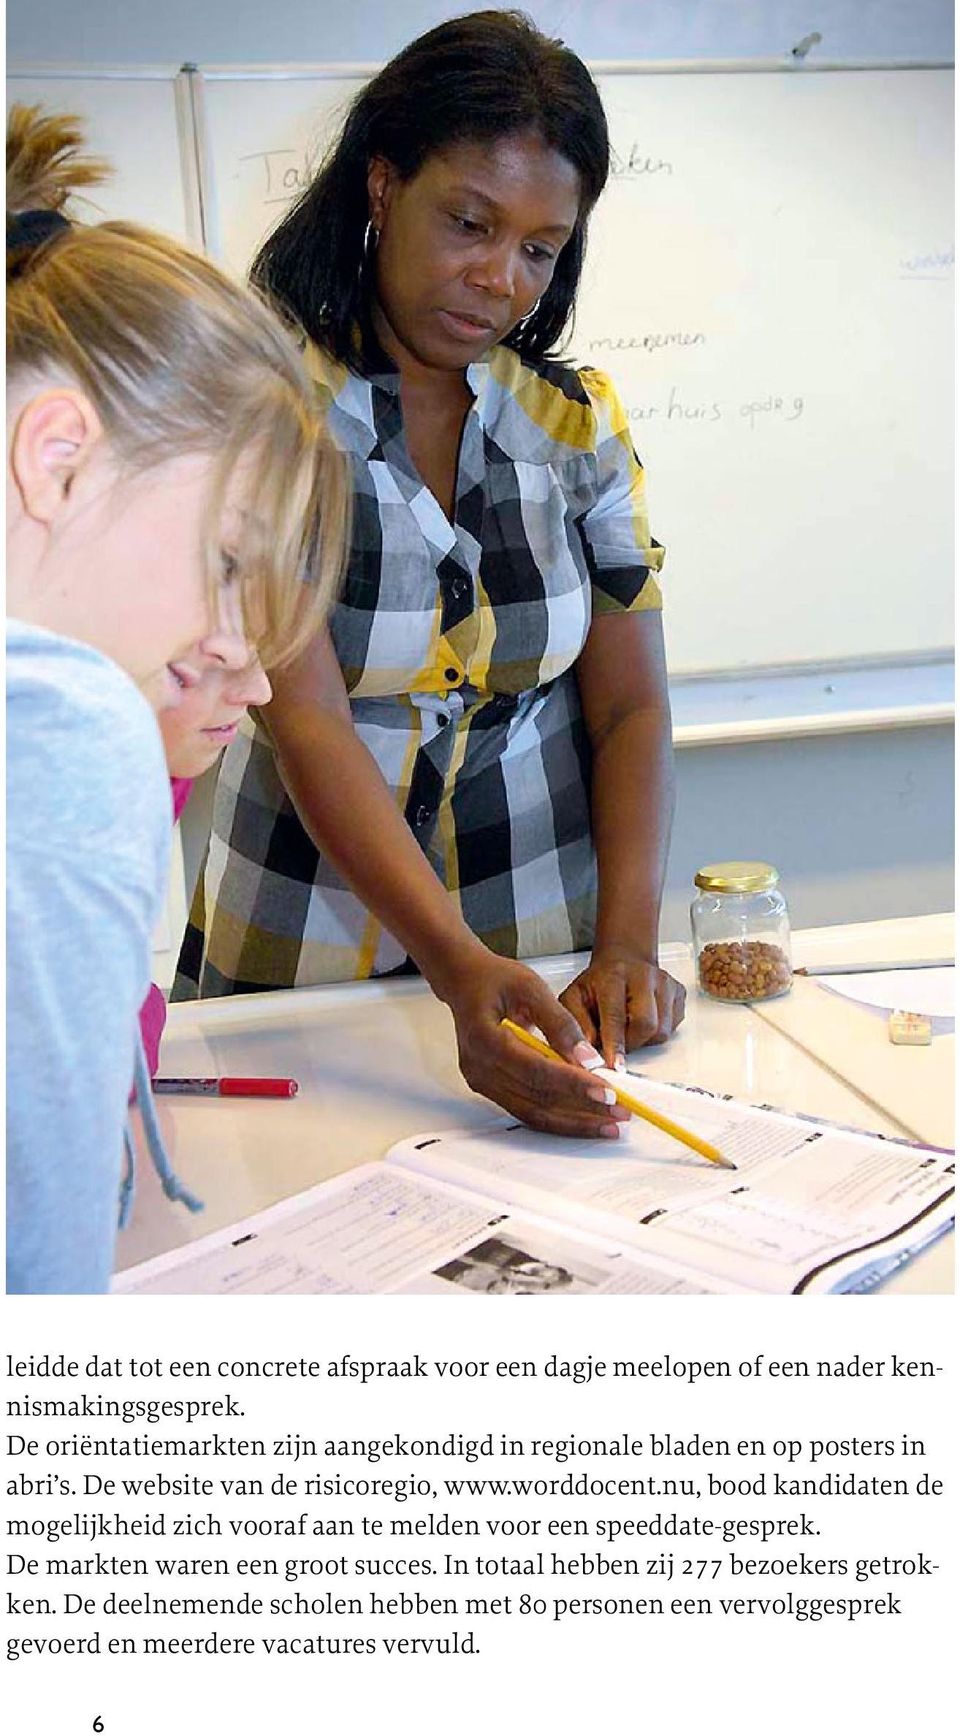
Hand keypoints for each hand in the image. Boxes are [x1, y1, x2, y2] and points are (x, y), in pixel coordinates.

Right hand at [435, 945, 631, 1139]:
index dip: (573, 1085)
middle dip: (582, 1110)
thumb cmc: (495, 979)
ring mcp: (483, 1083)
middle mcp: (480, 1068)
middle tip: (620, 1113)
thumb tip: (589, 1059)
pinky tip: (586, 1119)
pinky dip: (559, 1118)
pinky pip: (527, 1111)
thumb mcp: (531, 988)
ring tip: (610, 1124)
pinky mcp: (491, 1089)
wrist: (464, 982)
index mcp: (485, 1039)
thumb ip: (561, 1023)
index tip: (608, 1092)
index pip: (536, 1071)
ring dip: (574, 1122)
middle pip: (536, 1100)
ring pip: (533, 1114)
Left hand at [560, 948, 685, 1066]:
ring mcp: (666, 984)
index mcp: (614, 975)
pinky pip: (673, 1028)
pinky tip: (642, 1021)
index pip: (616, 1015)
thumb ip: (576, 1024)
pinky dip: (656, 1033)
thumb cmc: (598, 984)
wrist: (623, 962)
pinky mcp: (679, 993)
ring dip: (643, 1040)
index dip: (615, 1044)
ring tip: (628, 1027)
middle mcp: (645, 976)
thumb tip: (587, 1051)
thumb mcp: (575, 998)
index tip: (614, 1065)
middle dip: (631, 1044)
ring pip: (662, 1031)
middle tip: (617, 1043)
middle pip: (647, 1025)